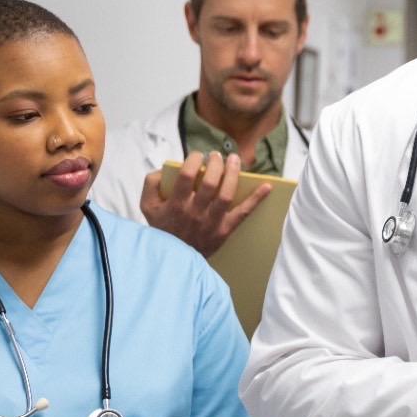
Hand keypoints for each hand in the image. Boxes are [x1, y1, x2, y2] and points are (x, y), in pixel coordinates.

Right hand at [138, 150, 271, 257]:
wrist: (173, 260)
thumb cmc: (162, 230)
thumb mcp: (148, 207)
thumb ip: (151, 184)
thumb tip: (164, 168)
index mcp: (176, 204)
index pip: (185, 175)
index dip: (194, 160)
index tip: (198, 155)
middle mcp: (194, 212)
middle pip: (209, 182)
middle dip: (215, 164)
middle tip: (216, 155)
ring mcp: (211, 222)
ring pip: (226, 194)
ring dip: (233, 174)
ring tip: (235, 160)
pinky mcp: (224, 230)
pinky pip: (243, 213)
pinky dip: (256, 199)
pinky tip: (268, 187)